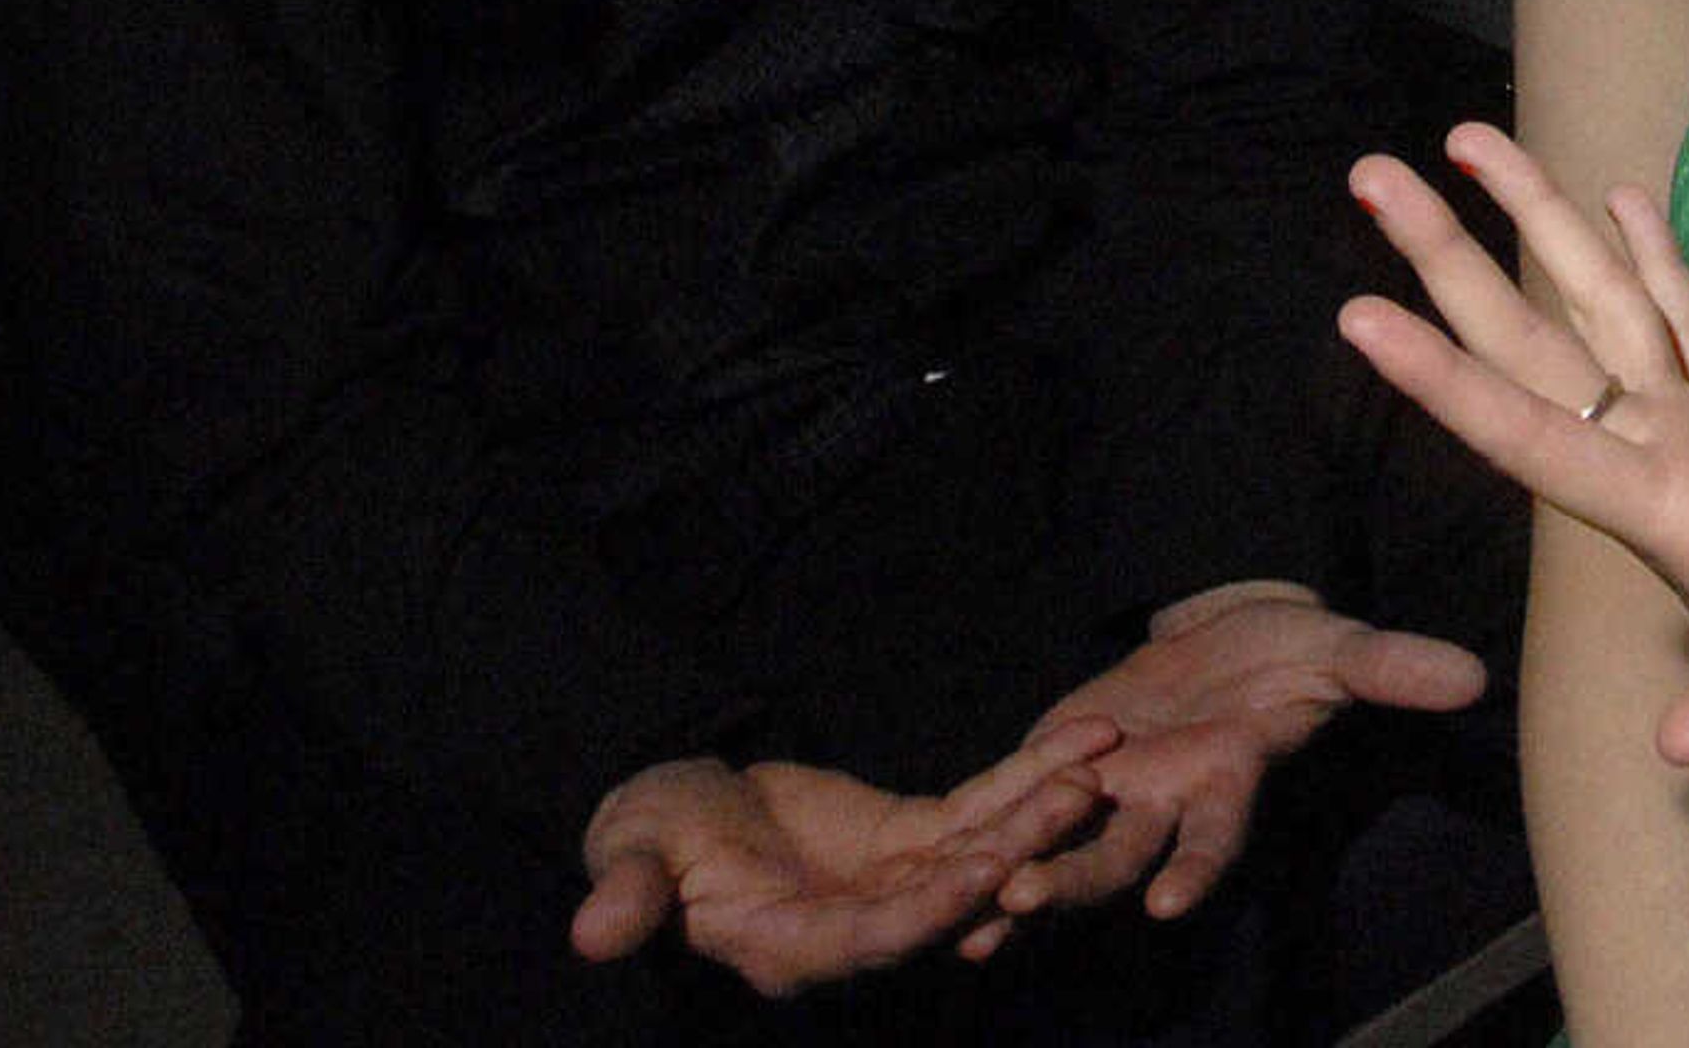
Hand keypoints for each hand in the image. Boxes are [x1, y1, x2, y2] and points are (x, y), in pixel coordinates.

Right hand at [570, 724, 1115, 993]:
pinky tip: (1089, 741)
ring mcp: (895, 884)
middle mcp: (859, 929)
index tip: (982, 874)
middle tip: (1077, 808)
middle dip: (1015, 857)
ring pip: (981, 851)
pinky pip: (983, 806)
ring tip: (1098, 768)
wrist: (675, 813)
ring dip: (1040, 813)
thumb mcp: (627, 859)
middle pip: (950, 900)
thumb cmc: (643, 839)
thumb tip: (590, 935)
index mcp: (792, 947)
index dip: (926, 911)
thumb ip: (626, 898)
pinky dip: (1032, 776)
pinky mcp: (913, 837)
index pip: (872, 940)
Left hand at [997, 591, 1487, 926]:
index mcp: (1228, 777)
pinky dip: (991, 834)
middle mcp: (1168, 800)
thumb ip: (1392, 669)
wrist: (1236, 630)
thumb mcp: (1341, 649)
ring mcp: (1117, 789)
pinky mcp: (1072, 761)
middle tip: (1027, 899)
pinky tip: (945, 869)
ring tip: (975, 907)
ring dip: (1023, 874)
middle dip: (1077, 880)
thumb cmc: (1294, 647)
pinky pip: (1027, 804)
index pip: (1214, 834)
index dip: (1195, 866)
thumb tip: (1472, 677)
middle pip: (1120, 856)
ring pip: (1065, 845)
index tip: (1172, 903)